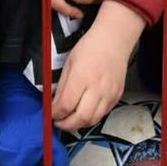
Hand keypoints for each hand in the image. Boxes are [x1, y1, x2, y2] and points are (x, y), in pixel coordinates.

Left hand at [51, 1, 143, 130]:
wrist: (114, 40)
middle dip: (66, 124)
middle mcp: (97, 88)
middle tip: (58, 122)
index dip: (55, 114)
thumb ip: (62, 87)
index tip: (50, 114)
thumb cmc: (90, 48)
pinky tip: (84, 111)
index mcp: (82, 77)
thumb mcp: (69, 64)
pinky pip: (103, 114)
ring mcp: (109, 94)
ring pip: (92, 120)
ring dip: (79, 124)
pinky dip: (91, 117)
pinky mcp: (117, 96)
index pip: (66, 105)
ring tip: (70, 119)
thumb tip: (54, 106)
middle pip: (80, 118)